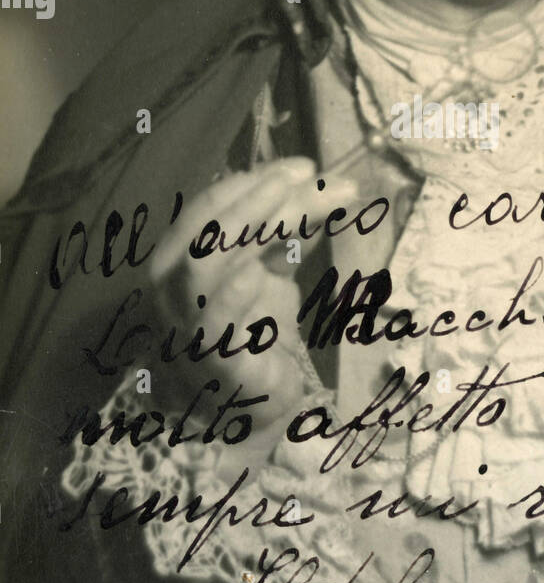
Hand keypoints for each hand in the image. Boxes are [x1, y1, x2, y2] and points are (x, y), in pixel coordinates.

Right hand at [147, 157, 356, 482]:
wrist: (246, 415)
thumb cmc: (256, 341)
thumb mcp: (273, 277)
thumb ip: (287, 238)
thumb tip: (328, 189)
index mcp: (185, 257)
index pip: (213, 206)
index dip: (256, 180)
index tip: (305, 166)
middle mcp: (174, 284)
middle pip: (211, 223)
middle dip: (261, 193)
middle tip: (310, 175)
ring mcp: (186, 318)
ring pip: (207, 258)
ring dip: (253, 224)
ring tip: (297, 204)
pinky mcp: (208, 354)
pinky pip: (215, 315)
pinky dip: (236, 289)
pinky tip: (260, 271)